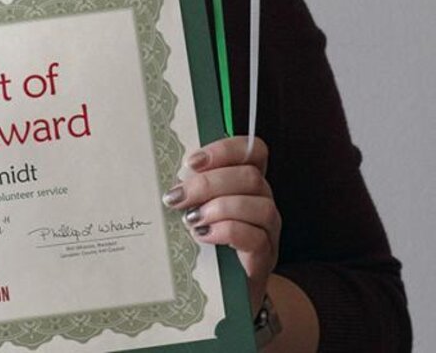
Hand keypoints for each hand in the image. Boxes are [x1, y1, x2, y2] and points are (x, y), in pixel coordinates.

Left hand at [163, 136, 279, 315]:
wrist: (226, 290)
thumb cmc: (207, 239)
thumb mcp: (199, 206)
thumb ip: (193, 187)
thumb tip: (170, 175)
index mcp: (247, 180)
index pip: (253, 150)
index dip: (225, 149)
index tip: (191, 162)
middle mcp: (264, 200)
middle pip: (250, 176)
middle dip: (209, 183)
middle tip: (178, 197)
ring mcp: (269, 229)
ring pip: (258, 205)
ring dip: (219, 207)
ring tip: (191, 219)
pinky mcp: (265, 256)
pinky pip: (254, 236)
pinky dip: (225, 231)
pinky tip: (203, 235)